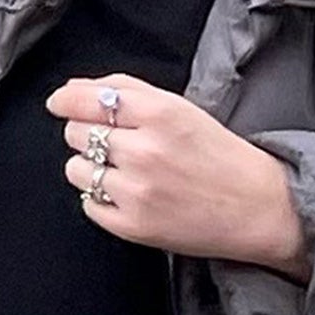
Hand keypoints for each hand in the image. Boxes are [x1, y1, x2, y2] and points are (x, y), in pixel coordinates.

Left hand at [45, 74, 313, 277]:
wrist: (256, 207)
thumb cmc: (217, 153)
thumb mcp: (180, 108)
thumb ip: (127, 90)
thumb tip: (72, 88)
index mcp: (159, 114)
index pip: (86, 100)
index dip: (65, 100)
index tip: (59, 103)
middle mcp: (144, 151)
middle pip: (76, 133)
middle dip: (87, 134)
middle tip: (118, 143)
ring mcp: (136, 191)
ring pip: (75, 169)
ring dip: (90, 167)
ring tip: (123, 171)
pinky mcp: (132, 225)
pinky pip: (88, 203)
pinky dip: (101, 198)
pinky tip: (129, 195)